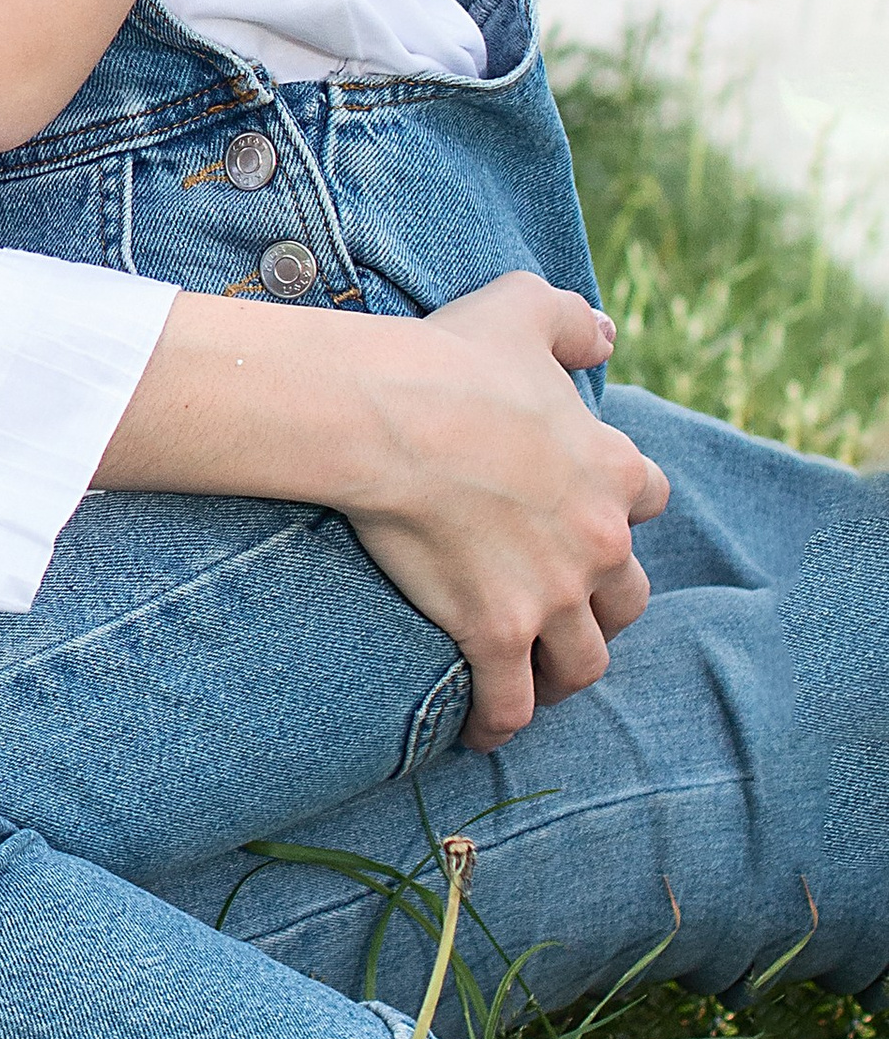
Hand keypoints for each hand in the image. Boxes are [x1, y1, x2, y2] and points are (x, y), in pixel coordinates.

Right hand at [329, 276, 666, 749]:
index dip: (621, 503)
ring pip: (583, 662)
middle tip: (564, 605)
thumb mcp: (526, 306)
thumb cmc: (452, 357)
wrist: (389, 415)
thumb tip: (609, 335)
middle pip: (628, 598)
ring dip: (564, 672)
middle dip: (603, 606)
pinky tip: (482, 732)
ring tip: (536, 676)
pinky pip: (512, 703)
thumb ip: (575, 321)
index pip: (649, 496)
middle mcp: (599, 542)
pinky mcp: (498, 634)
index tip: (589, 507)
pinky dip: (502, 722)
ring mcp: (553, 597)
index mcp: (613, 470)